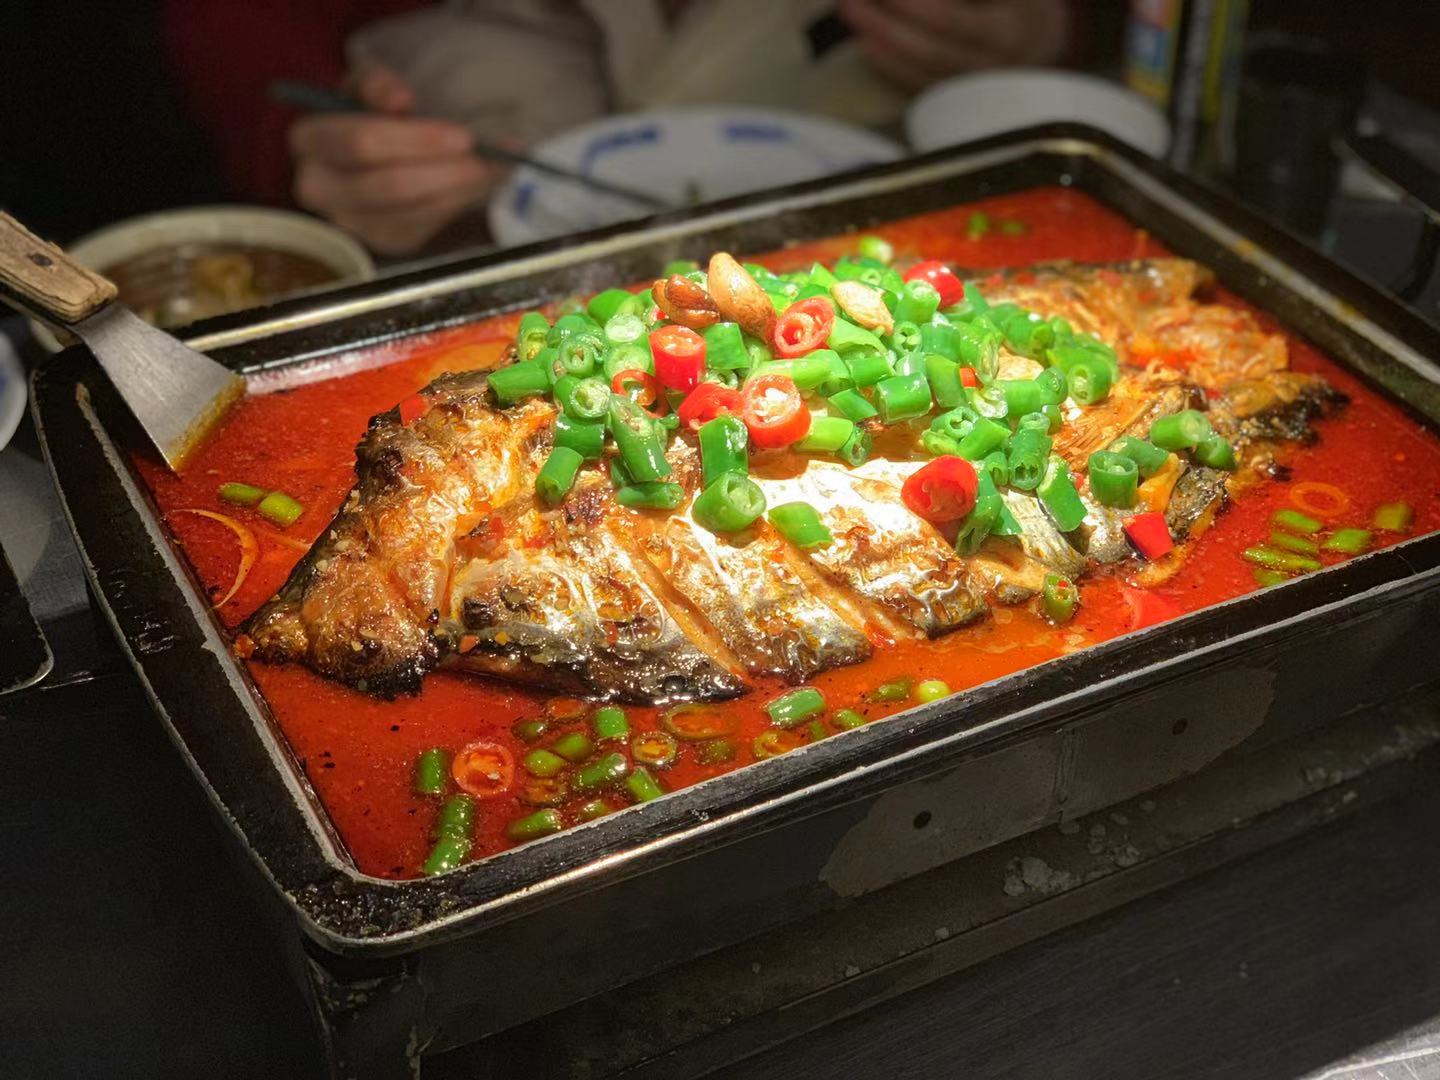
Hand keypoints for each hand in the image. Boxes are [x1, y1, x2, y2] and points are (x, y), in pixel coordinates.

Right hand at [288, 63, 501, 255]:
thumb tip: (399, 99)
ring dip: (460, 191)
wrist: (370, 149)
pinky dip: (460, 203)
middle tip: (482, 158)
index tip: (461, 136)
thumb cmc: (368, 111)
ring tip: (492, 167)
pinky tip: (482, 182)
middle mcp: (321, 189)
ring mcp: (352, 222)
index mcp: (310, 141)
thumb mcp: (368, 83)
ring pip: (411, 212)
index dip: (414, 141)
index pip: (361, 144)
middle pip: (387, 186)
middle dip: (443, 172)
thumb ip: (379, 84)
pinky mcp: (384, 242)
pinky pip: (426, 226)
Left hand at [841, 0, 1070, 91]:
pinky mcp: (959, 95)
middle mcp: (994, 63)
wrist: (1046, 36)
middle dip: (888, 23)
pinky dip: (890, 64)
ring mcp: (975, 84)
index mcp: (1010, 30)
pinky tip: (866, 42)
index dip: (920, 6)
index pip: (955, 22)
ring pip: (922, 70)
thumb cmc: (1021, 4)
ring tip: (851, 10)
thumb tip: (917, 0)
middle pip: (933, 49)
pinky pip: (920, 85)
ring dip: (882, 41)